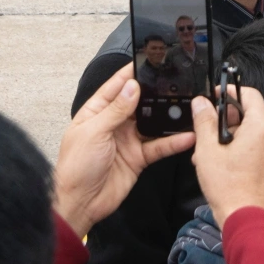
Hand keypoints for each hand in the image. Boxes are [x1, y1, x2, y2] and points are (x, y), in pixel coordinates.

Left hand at [53, 63, 194, 234]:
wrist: (80, 203)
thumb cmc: (76, 166)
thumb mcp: (94, 132)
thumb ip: (115, 110)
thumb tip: (132, 86)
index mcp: (97, 112)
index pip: (116, 86)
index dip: (131, 74)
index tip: (149, 60)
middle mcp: (114, 123)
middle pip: (138, 102)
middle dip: (155, 92)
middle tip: (176, 81)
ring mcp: (128, 139)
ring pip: (152, 122)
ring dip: (168, 116)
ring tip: (187, 106)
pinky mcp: (139, 157)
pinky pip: (159, 146)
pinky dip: (173, 142)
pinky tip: (187, 136)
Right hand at [192, 87, 263, 225]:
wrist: (244, 216)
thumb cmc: (229, 187)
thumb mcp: (207, 149)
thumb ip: (204, 121)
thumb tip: (201, 103)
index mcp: (260, 127)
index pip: (250, 94)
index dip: (230, 92)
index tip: (215, 97)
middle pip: (250, 113)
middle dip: (225, 118)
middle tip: (207, 128)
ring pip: (251, 130)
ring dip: (229, 134)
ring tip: (209, 150)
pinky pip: (256, 144)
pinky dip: (239, 146)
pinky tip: (221, 159)